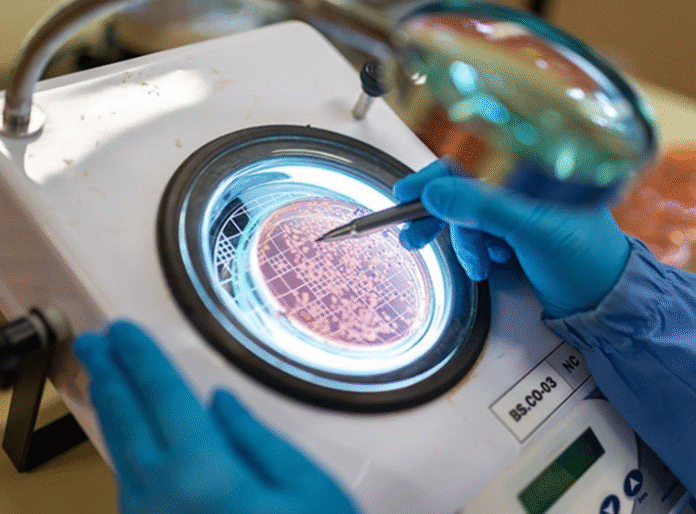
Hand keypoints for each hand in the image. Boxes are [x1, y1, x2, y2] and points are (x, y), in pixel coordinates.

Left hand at [74, 321, 358, 513]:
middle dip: (108, 377)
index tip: (122, 331)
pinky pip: (129, 482)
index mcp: (205, 475)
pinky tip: (128, 436)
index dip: (141, 358)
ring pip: (119, 453)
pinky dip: (123, 446)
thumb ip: (258, 440)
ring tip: (105, 379)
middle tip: (93, 345)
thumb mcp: (308, 489)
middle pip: (125, 422)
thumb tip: (219, 404)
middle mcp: (163, 499)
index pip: (163, 397)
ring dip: (111, 410)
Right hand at [394, 158, 629, 316]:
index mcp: (529, 173)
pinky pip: (480, 239)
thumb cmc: (587, 260)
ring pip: (468, 222)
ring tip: (482, 266)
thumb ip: (482, 208)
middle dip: (440, 220)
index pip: (469, 165)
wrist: (606, 301)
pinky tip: (494, 265)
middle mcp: (521, 188)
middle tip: (415, 239)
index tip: (404, 194)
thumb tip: (434, 192)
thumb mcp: (532, 230)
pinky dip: (479, 254)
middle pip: (462, 194)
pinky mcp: (515, 236)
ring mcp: (517, 213)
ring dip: (466, 247)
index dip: (432, 179)